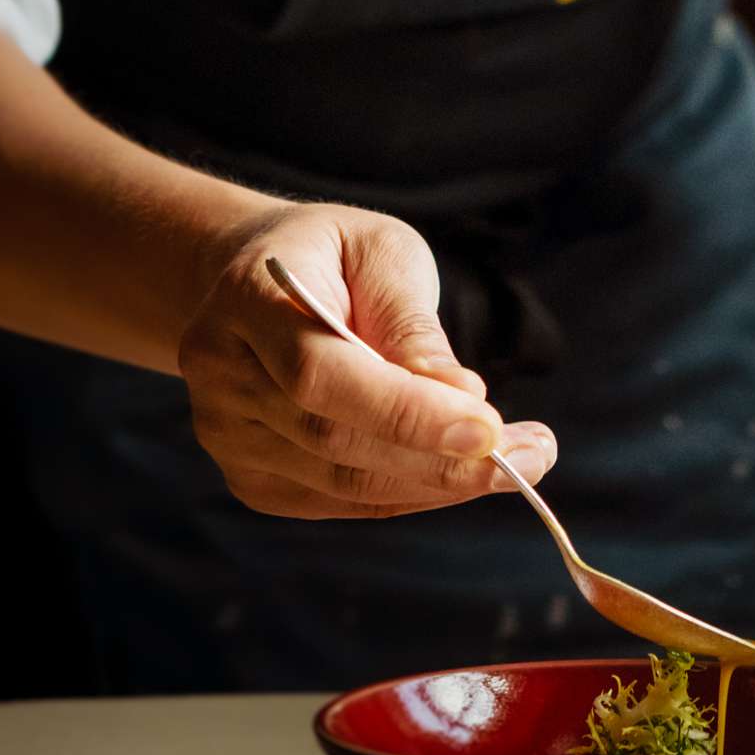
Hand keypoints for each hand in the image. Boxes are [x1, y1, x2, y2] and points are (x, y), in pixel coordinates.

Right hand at [177, 201, 557, 518]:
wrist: (253, 277)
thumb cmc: (332, 256)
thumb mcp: (383, 253)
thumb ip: (413, 326)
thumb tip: (464, 401)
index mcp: (247, 299)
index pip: (321, 374)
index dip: (406, 412)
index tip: (490, 428)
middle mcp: (221, 374)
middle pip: (332, 439)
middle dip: (442, 457)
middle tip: (533, 453)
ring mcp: (226, 435)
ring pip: (342, 483)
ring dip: (439, 483)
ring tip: (520, 463)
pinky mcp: (251, 476)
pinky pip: (340, 500)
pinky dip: (409, 492)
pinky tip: (461, 470)